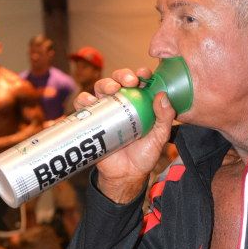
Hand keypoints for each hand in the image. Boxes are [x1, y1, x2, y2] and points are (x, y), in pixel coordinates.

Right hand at [79, 68, 175, 201]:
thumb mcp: (158, 137)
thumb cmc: (143, 155)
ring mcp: (105, 110)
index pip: (138, 82)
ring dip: (104, 84)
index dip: (140, 74)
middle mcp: (121, 102)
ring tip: (112, 90)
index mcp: (139, 103)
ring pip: (99, 88)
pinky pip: (83, 107)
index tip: (145, 74)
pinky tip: (89, 102)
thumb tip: (163, 95)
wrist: (126, 175)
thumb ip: (165, 118)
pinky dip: (83, 101)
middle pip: (117, 80)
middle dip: (122, 75)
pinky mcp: (91, 120)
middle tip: (130, 82)